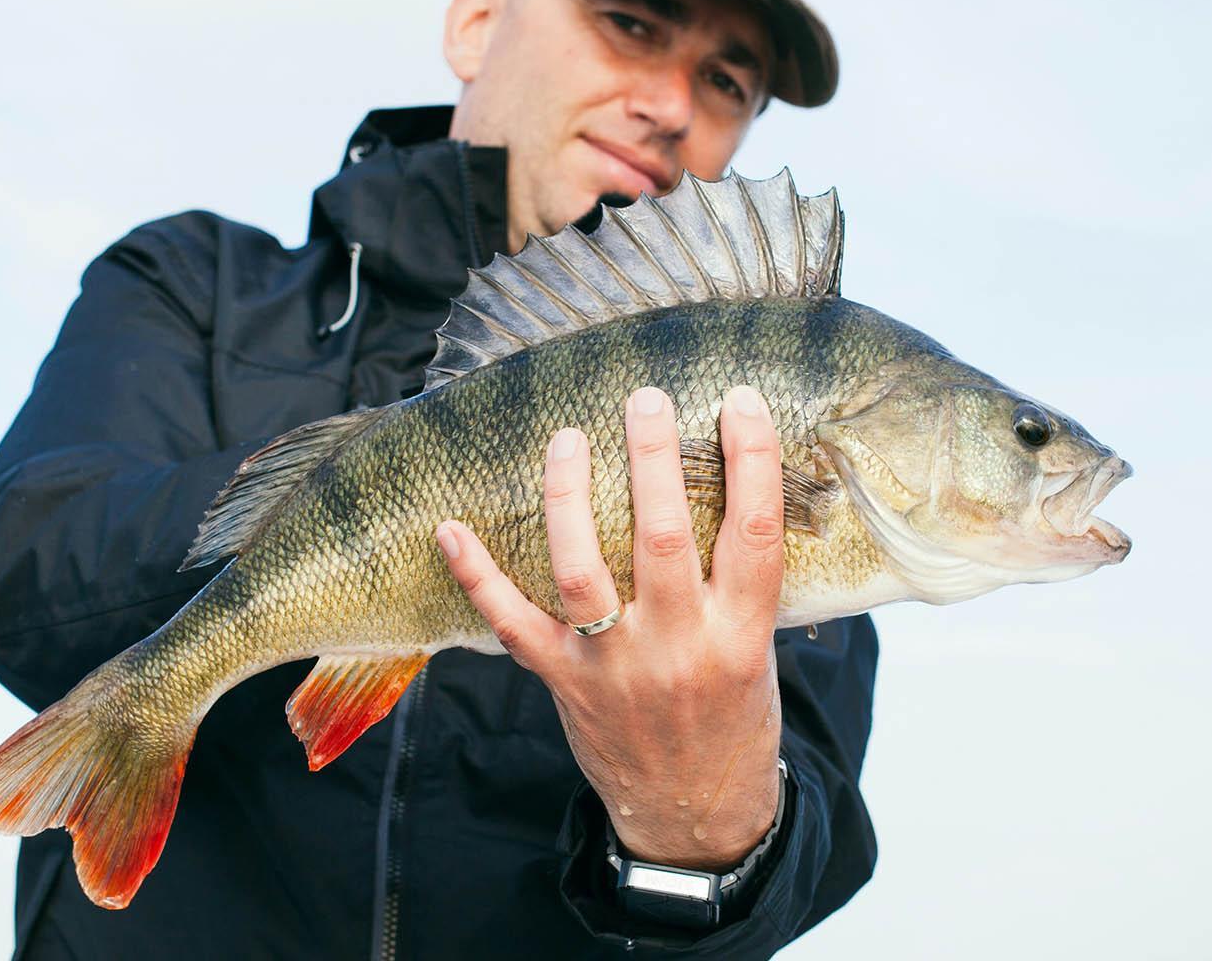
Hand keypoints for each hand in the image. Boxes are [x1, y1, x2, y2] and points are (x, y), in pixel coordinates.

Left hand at [436, 384, 785, 869]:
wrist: (695, 815)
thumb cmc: (733, 719)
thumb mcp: (760, 651)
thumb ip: (742, 581)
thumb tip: (735, 481)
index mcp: (741, 636)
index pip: (755, 535)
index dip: (752, 461)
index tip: (738, 400)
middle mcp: (679, 648)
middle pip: (663, 538)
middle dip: (652, 458)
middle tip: (644, 397)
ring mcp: (615, 667)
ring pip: (582, 569)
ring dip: (568, 497)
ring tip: (565, 438)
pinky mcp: (565, 683)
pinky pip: (512, 624)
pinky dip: (478, 575)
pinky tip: (451, 528)